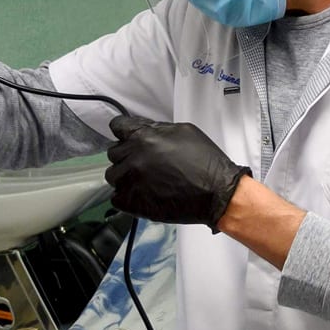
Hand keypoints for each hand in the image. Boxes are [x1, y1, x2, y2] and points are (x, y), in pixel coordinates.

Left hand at [105, 116, 248, 229]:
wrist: (217, 193)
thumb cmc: (206, 164)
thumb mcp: (185, 131)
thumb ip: (157, 128)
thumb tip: (143, 128)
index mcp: (144, 138)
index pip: (118, 127)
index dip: (124, 131)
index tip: (128, 137)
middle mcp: (133, 158)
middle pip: (114, 152)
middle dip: (127, 154)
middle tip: (144, 161)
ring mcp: (131, 182)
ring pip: (113, 175)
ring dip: (125, 176)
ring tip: (143, 180)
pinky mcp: (133, 203)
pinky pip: (116, 198)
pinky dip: (126, 196)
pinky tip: (142, 194)